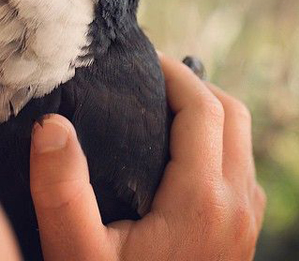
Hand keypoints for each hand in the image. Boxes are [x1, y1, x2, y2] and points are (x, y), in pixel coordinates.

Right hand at [29, 53, 265, 260]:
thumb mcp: (76, 255)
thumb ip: (61, 190)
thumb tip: (52, 124)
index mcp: (203, 199)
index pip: (203, 107)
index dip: (174, 73)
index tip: (142, 58)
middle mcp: (237, 203)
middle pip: (232, 113)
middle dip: (193, 84)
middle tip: (149, 78)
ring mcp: (246, 220)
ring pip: (240, 139)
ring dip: (207, 112)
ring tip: (159, 107)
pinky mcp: (242, 233)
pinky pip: (239, 166)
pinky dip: (215, 140)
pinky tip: (175, 152)